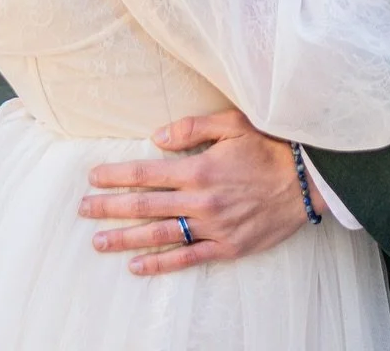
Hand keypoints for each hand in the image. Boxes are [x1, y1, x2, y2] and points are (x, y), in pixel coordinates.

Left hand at [78, 107, 315, 274]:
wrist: (306, 181)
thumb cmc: (270, 146)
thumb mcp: (232, 123)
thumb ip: (192, 127)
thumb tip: (156, 137)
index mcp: (199, 168)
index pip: (146, 173)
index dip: (116, 176)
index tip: (93, 177)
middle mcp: (201, 201)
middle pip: (145, 206)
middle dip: (110, 207)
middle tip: (83, 210)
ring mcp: (213, 228)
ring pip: (160, 236)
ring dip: (126, 238)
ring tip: (99, 241)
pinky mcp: (227, 248)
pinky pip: (188, 258)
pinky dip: (160, 264)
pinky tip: (137, 266)